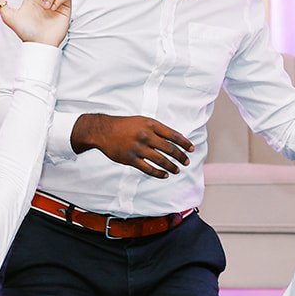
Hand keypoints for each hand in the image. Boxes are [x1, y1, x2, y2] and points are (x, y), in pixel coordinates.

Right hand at [70, 113, 193, 177]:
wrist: (103, 131)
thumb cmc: (126, 125)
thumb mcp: (143, 121)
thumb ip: (158, 129)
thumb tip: (176, 139)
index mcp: (150, 125)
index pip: (173, 135)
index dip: (184, 143)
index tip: (191, 149)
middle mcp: (145, 136)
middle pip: (169, 149)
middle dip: (180, 157)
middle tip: (186, 161)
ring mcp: (138, 148)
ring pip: (161, 160)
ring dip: (171, 167)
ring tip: (177, 170)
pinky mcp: (130, 159)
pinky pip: (148, 169)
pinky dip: (158, 173)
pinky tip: (164, 175)